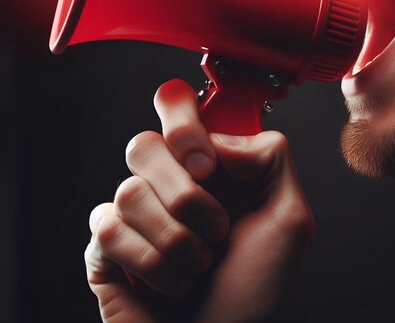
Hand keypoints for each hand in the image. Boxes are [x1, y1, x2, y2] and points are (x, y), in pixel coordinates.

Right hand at [84, 79, 315, 321]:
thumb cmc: (257, 290)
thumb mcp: (290, 219)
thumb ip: (272, 158)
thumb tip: (221, 138)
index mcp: (207, 166)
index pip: (174, 103)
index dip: (182, 119)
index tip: (206, 164)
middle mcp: (166, 182)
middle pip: (142, 144)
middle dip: (185, 196)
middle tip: (215, 229)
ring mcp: (133, 214)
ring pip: (128, 192)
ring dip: (176, 242)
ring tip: (198, 266)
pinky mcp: (105, 249)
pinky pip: (107, 230)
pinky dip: (149, 264)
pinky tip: (168, 283)